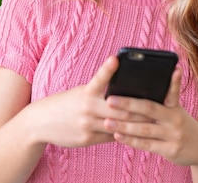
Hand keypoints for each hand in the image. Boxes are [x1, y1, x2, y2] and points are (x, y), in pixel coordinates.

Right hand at [29, 56, 150, 147]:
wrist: (40, 122)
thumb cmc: (64, 104)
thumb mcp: (78, 93)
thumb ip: (98, 93)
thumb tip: (122, 94)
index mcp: (86, 92)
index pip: (100, 78)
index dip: (108, 69)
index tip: (116, 59)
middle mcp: (87, 107)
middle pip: (120, 108)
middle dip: (139, 109)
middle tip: (157, 106)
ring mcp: (87, 124)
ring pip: (118, 125)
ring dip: (135, 125)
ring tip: (152, 123)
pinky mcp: (86, 138)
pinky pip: (110, 137)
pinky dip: (121, 134)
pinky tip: (132, 134)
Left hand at [103, 67, 197, 166]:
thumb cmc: (181, 125)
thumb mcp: (177, 111)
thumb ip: (162, 101)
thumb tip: (136, 89)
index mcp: (175, 107)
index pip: (172, 91)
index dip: (174, 80)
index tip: (173, 69)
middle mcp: (175, 119)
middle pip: (149, 109)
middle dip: (128, 104)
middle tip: (109, 100)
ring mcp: (173, 135)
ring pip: (145, 129)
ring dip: (124, 126)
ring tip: (107, 121)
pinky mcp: (170, 150)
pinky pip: (147, 145)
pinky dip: (131, 141)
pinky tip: (117, 136)